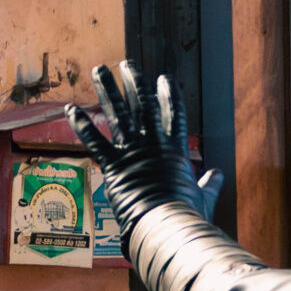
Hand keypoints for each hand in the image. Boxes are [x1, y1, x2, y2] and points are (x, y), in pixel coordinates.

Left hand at [67, 62, 213, 232]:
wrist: (166, 226)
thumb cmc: (187, 215)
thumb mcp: (203, 197)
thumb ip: (210, 183)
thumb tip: (219, 176)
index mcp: (176, 150)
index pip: (174, 113)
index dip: (169, 94)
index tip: (164, 78)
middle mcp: (153, 144)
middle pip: (143, 104)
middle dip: (134, 82)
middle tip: (126, 65)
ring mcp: (133, 152)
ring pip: (119, 113)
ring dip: (107, 90)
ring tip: (99, 70)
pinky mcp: (113, 166)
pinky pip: (94, 142)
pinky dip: (82, 125)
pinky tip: (71, 109)